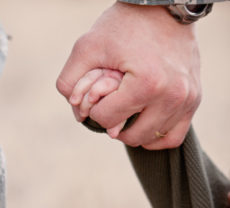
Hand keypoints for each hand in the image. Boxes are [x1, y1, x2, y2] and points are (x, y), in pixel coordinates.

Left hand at [57, 2, 201, 148]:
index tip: (96, 96)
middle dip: (112, 125)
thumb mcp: (87, 46)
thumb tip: (76, 112)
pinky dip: (156, 137)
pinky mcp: (194, 99)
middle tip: (109, 110)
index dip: (94, 110)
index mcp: (146, 83)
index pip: (107, 119)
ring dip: (132, 132)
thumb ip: (69, 80)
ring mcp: (187, 99)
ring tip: (124, 117)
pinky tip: (143, 127)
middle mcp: (172, 95)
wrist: (163, 9)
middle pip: (130, 135)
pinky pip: (174, 136)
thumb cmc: (124, 25)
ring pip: (151, 139)